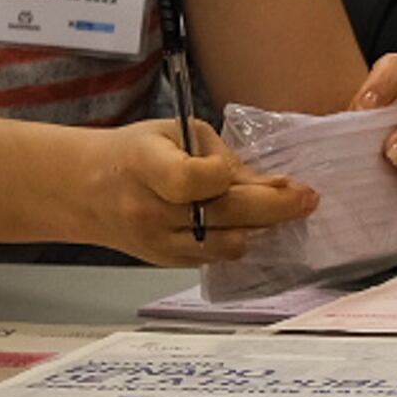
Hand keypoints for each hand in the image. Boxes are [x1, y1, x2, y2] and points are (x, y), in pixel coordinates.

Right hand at [84, 117, 315, 268]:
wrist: (88, 189)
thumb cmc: (136, 152)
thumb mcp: (176, 133)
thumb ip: (221, 157)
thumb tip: (273, 184)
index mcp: (144, 165)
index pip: (190, 180)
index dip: (222, 175)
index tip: (236, 167)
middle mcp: (148, 210)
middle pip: (221, 216)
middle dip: (274, 207)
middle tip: (308, 198)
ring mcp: (155, 242)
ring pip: (224, 245)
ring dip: (259, 228)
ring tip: (282, 210)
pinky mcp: (164, 262)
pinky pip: (213, 258)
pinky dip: (236, 240)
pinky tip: (251, 224)